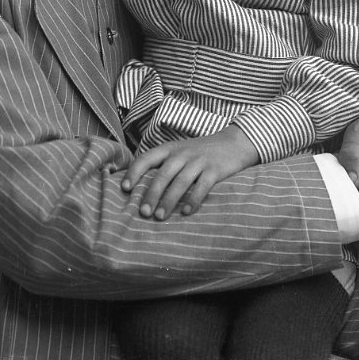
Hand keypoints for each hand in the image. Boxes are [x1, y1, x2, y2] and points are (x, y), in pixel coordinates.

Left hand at [120, 126, 257, 220]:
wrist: (233, 142)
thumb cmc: (200, 152)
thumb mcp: (179, 151)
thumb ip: (163, 164)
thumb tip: (139, 187)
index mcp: (169, 148)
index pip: (147, 158)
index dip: (134, 172)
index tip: (125, 188)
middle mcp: (182, 153)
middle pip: (163, 174)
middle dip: (151, 194)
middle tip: (143, 212)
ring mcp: (199, 161)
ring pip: (180, 182)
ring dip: (169, 200)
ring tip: (160, 217)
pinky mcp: (215, 170)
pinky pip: (202, 186)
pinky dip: (193, 200)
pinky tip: (186, 212)